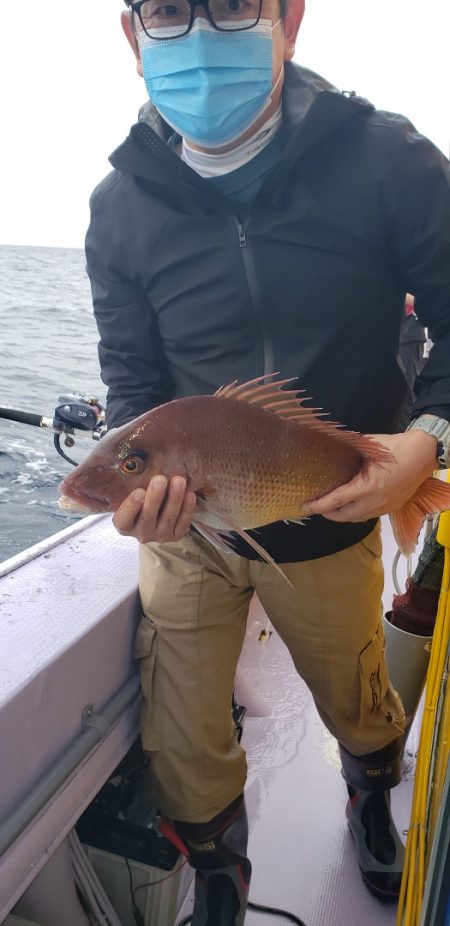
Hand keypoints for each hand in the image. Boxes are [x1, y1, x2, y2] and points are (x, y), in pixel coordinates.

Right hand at [112, 475, 196, 542]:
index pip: (123, 519)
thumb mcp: (129, 498)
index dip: (131, 506)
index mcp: (125, 525)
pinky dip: (187, 508)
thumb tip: (139, 465)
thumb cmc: (140, 504)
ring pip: (168, 518)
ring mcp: (159, 536)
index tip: (139, 491)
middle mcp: (141, 533)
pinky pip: (183, 523)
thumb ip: (131, 488)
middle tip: (160, 479)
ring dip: (175, 498)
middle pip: (148, 516)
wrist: (155, 522)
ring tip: (179, 480)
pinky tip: (190, 494)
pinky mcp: (175, 536)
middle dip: (155, 496)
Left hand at [302, 430, 437, 521]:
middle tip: (317, 507)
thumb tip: (329, 446)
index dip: (318, 505)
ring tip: (332, 507)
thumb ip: (348, 448)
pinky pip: (369, 515)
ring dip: (343, 515)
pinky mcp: (391, 508)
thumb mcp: (368, 446)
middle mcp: (375, 501)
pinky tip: (352, 505)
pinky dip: (357, 513)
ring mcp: (384, 507)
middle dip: (328, 514)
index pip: (336, 500)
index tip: (305, 506)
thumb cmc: (395, 447)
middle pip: (344, 516)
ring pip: (357, 518)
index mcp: (367, 486)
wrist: (423, 454)